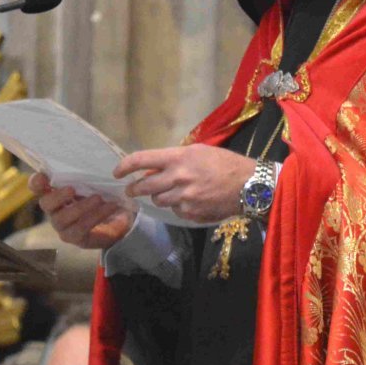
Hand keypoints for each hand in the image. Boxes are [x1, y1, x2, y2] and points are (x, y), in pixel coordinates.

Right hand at [28, 173, 134, 248]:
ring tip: (98, 198)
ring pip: (62, 218)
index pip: (37, 187)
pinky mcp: (74, 237)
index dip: (36, 182)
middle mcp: (54, 210)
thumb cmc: (101, 198)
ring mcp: (62, 226)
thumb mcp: (94, 184)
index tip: (42, 177)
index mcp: (54, 192)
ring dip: (81, 207)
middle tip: (72, 189)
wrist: (118, 222)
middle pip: (45, 204)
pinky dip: (96, 216)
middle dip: (57, 196)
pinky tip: (109, 207)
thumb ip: (85, 175)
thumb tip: (89, 159)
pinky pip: (81, 228)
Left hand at [114, 144, 255, 223]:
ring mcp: (184, 198)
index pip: (141, 160)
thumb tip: (154, 168)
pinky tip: (188, 200)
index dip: (124, 166)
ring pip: (157, 200)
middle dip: (134, 189)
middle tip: (131, 189)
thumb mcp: (199, 152)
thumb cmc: (224, 163)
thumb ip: (175, 159)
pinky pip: (175, 211)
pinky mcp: (191, 213)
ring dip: (157, 197)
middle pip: (143, 186)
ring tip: (166, 192)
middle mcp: (178, 178)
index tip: (117, 172)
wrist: (249, 184)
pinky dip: (177, 206)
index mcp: (178, 158)